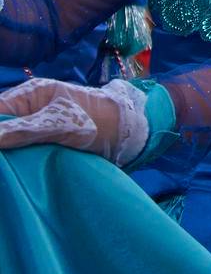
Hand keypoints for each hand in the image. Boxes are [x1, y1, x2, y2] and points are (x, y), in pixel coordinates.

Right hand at [0, 77, 148, 165]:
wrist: (133, 132)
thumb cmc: (100, 119)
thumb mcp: (61, 123)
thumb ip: (25, 130)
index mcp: (29, 95)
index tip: (0, 158)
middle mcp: (30, 111)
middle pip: (3, 130)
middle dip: (4, 150)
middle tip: (6, 170)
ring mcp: (39, 129)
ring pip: (13, 146)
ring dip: (12, 161)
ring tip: (11, 175)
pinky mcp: (49, 146)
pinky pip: (28, 156)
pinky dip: (24, 167)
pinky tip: (22, 178)